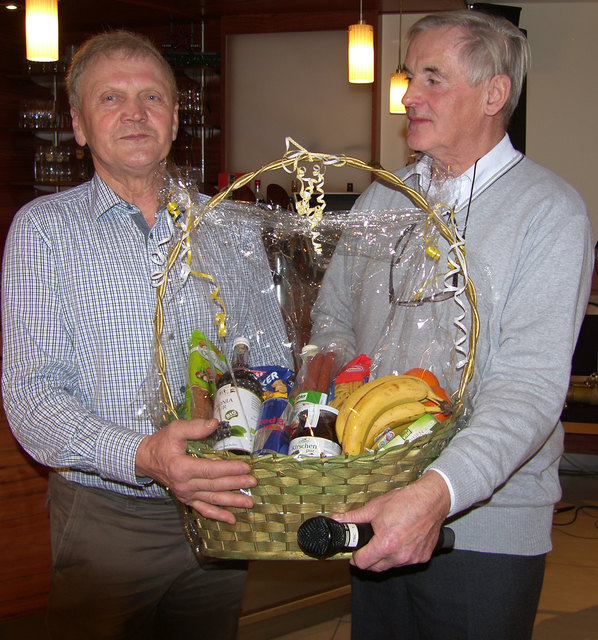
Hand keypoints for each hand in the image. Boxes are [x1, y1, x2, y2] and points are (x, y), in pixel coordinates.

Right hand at [135, 418, 256, 524]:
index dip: (229, 469)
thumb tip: (215, 424)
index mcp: (181, 467)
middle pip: (215, 485)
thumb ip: (195, 427)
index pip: (210, 470)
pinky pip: (203, 510)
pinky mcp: (186, 500)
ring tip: (249, 502)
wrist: (145, 460)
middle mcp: (184, 485)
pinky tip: (231, 519)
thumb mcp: (175, 430)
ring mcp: (186, 494)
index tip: (246, 467)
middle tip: (253, 482)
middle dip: (236, 484)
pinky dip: (218, 515)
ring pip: (212, 499)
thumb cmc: (162, 443)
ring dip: (232, 502)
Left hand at [333, 470, 450, 571]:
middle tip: (366, 546)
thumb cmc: (406, 501)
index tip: (355, 552)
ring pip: (390, 565)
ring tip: (384, 540)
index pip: (363, 563)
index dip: (355, 557)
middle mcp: (400, 555)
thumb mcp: (375, 507)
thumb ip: (354, 517)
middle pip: (375, 568)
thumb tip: (338, 519)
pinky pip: (405, 562)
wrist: (431, 500)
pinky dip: (399, 555)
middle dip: (368, 559)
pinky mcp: (422, 557)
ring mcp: (412, 558)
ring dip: (384, 557)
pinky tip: (399, 541)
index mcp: (386, 544)